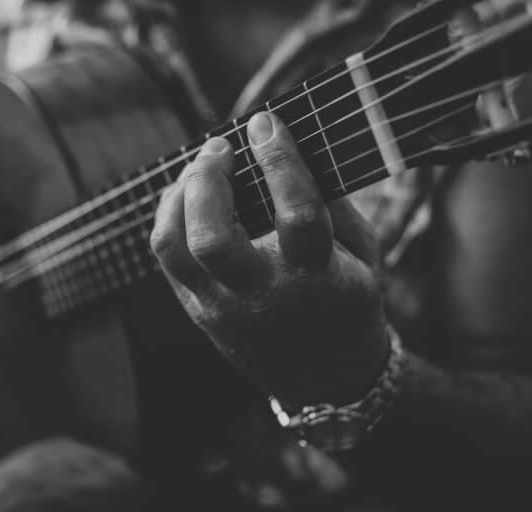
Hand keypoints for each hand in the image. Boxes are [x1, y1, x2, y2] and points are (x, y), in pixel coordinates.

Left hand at [150, 112, 388, 404]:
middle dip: (208, 181)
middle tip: (219, 146)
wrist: (326, 378)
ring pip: (176, 249)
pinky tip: (186, 195)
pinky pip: (167, 259)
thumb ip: (334, 203)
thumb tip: (296, 147)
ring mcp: (224, 308)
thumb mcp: (364, 255)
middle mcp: (262, 296)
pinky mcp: (199, 312)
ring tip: (198, 168)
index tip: (266, 123)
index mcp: (316, 279)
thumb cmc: (348, 304)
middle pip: (213, 238)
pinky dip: (169, 217)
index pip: (295, 214)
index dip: (279, 161)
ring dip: (178, 197)